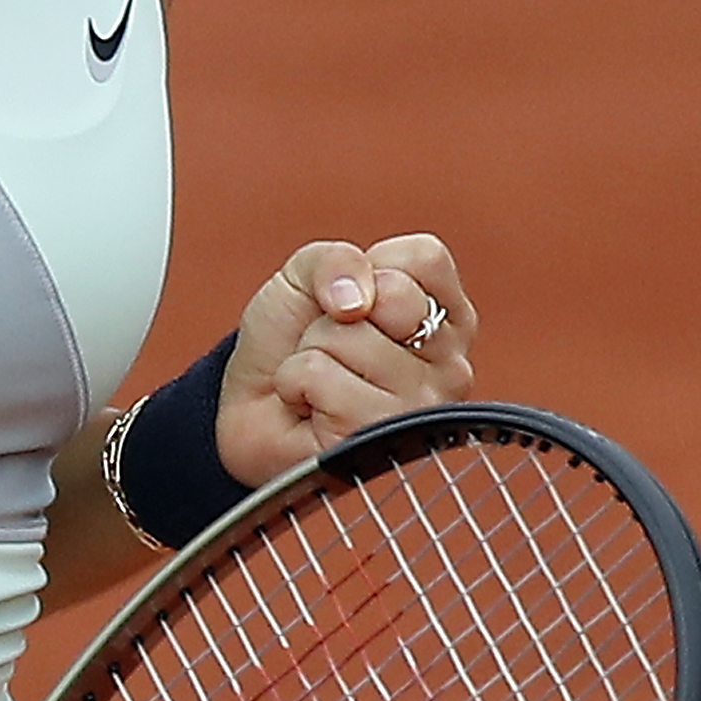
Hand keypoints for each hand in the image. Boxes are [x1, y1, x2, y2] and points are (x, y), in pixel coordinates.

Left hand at [219, 233, 476, 481]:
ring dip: (312, 351)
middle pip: (393, 296)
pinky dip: (294, 383)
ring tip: (321, 380)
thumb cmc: (290, 342)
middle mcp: (449, 366)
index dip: (369, 269)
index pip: (426, 258)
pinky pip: (321, 377)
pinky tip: (309, 406)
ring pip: (352, 338)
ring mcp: (421, 409)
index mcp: (448, 319)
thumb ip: (337, 259)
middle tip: (333, 345)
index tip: (350, 303)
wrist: (251, 407)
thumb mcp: (306, 275)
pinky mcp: (379, 442)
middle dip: (338, 313)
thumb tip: (356, 299)